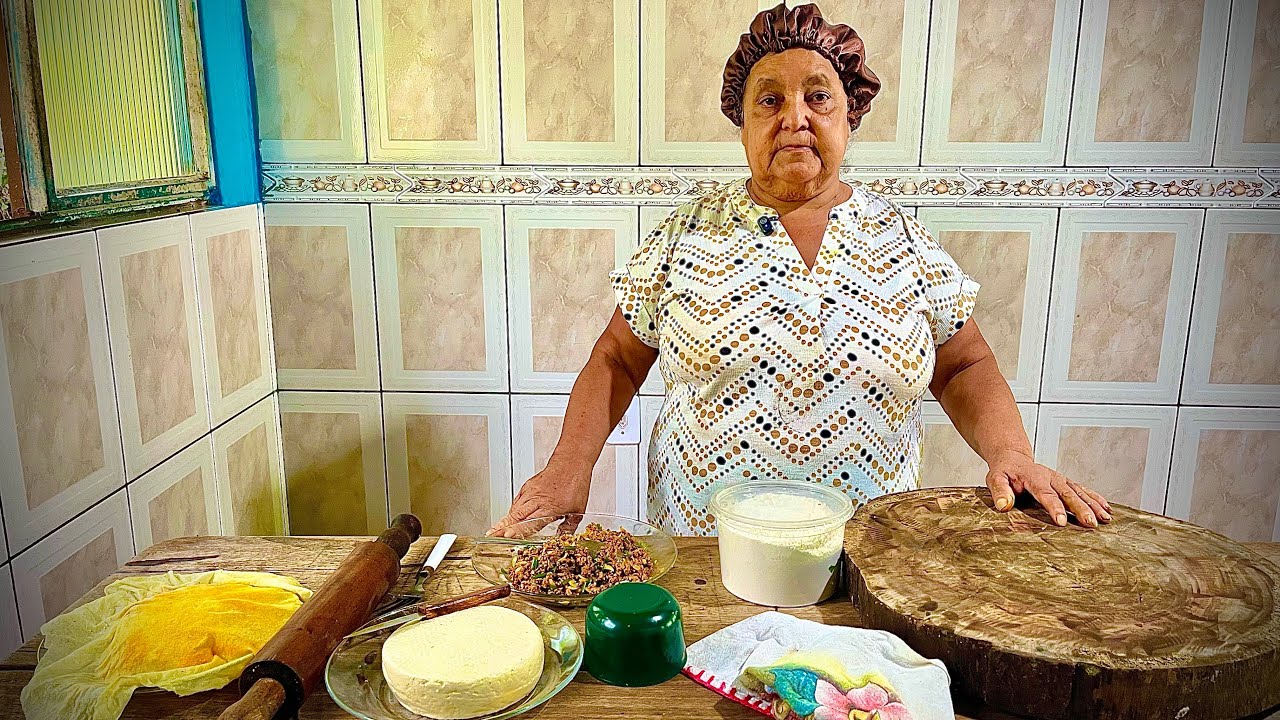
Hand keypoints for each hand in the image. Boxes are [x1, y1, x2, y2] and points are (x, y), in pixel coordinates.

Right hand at [488, 456, 591, 536]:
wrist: (572, 463)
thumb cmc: (575, 484)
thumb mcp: (578, 510)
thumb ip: (569, 526)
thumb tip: (563, 538)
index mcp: (550, 507)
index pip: (530, 521)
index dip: (518, 529)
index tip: (507, 535)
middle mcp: (538, 499)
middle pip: (517, 515)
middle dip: (503, 527)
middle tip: (492, 535)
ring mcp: (531, 492)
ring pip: (515, 508)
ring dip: (504, 520)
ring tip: (494, 530)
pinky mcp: (528, 486)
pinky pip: (517, 500)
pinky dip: (511, 510)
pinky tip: (508, 518)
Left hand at [984, 450, 1111, 527]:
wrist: (1013, 458)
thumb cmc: (1005, 471)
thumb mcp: (995, 479)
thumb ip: (1000, 491)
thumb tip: (1003, 506)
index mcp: (1034, 478)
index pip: (1046, 494)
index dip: (1054, 508)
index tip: (1061, 522)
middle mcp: (1051, 477)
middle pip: (1068, 494)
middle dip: (1081, 509)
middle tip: (1091, 524)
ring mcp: (1061, 479)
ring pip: (1080, 492)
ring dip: (1093, 505)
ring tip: (1105, 519)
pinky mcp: (1066, 482)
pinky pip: (1084, 490)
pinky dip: (1096, 499)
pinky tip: (1107, 509)